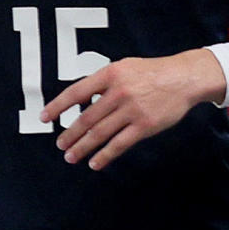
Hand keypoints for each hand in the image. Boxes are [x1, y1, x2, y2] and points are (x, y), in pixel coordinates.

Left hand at [39, 47, 226, 170]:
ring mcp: (131, 110)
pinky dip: (105, 155)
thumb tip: (80, 98)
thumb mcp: (123, 67)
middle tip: (60, 145)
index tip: (45, 117)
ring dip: (82, 147)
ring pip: (99, 133)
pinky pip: (119, 144)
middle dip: (69, 134)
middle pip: (86, 118)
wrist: (183, 78)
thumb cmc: (152, 72)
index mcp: (109, 75)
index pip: (75, 92)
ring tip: (71, 156)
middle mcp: (118, 92)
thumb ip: (102, 81)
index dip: (58, 106)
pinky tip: (95, 162)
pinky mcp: (144, 125)